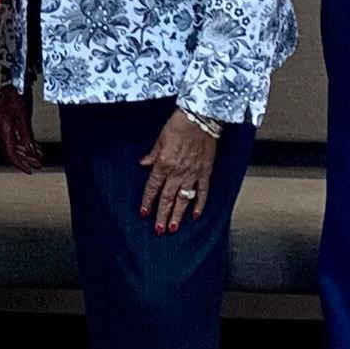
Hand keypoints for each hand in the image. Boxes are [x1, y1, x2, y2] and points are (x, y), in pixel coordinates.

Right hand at [0, 85, 42, 173]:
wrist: (13, 82)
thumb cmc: (18, 95)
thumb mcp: (25, 116)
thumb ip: (27, 136)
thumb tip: (31, 153)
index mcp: (3, 128)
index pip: (9, 152)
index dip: (20, 163)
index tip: (30, 171)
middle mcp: (0, 129)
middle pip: (11, 151)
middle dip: (26, 160)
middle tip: (39, 165)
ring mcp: (3, 126)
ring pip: (14, 146)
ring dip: (27, 153)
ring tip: (40, 158)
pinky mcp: (7, 123)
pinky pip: (15, 138)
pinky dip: (25, 144)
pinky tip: (35, 148)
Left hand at [139, 109, 218, 234]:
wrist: (201, 118)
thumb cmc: (180, 124)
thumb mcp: (160, 138)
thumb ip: (152, 154)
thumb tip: (143, 164)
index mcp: (163, 164)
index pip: (153, 187)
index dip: (147, 201)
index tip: (144, 213)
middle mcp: (177, 172)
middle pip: (167, 198)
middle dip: (162, 215)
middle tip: (159, 230)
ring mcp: (193, 173)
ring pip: (183, 199)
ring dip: (178, 215)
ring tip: (174, 228)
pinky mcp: (206, 172)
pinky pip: (203, 192)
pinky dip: (200, 205)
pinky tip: (196, 216)